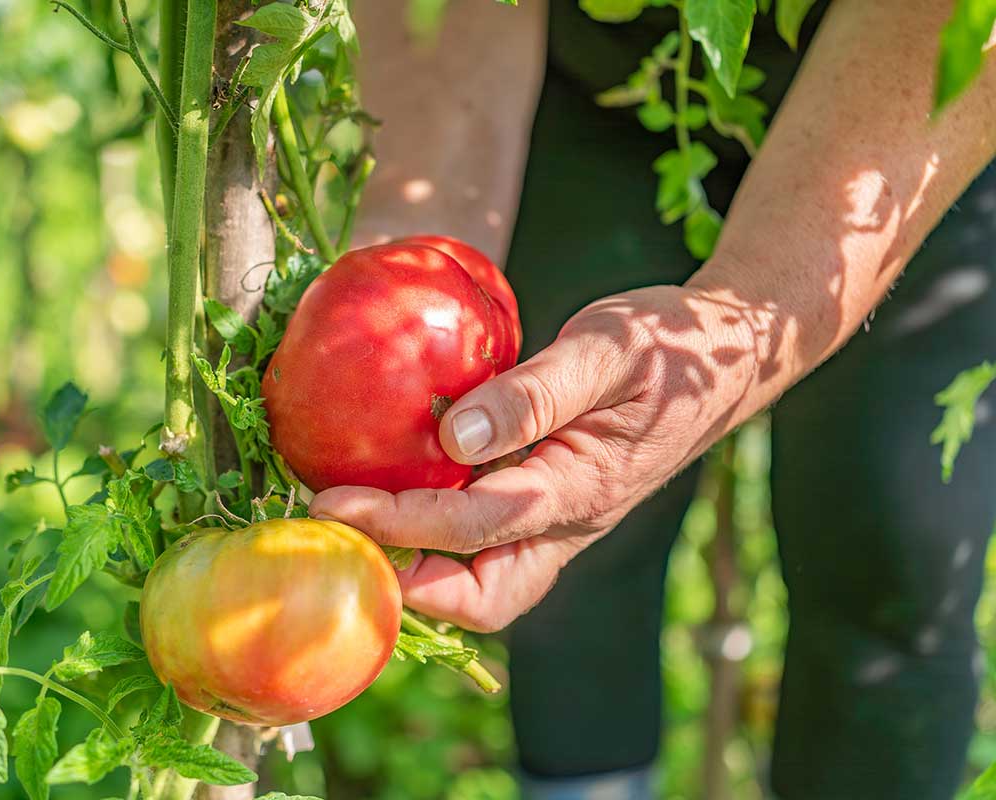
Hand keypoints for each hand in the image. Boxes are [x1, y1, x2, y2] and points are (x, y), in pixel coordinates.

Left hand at [310, 284, 757, 630]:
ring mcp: (564, 523)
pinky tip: (396, 493)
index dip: (401, 523)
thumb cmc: (670, 346)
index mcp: (583, 488)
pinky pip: (491, 545)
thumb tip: (452, 433)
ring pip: (487, 582)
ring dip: (420, 570)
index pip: (477, 526)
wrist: (727, 358)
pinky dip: (439, 538)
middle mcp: (571, 524)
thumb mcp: (605, 347)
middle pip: (485, 599)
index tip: (333, 504)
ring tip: (353, 528)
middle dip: (409, 589)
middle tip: (341, 545)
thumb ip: (533, 393)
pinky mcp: (554, 506)